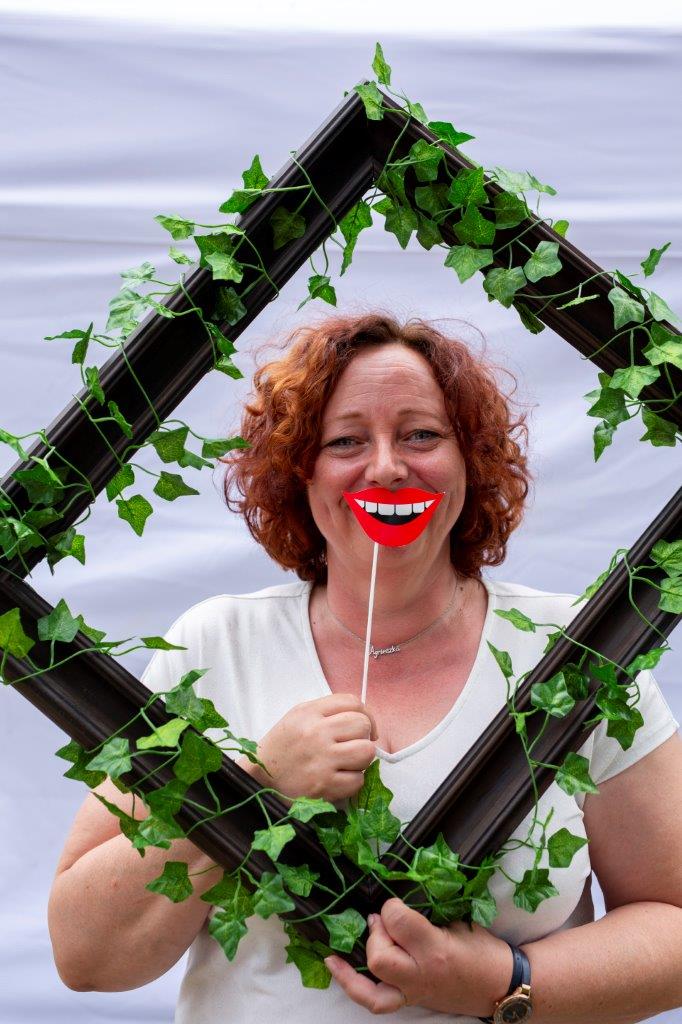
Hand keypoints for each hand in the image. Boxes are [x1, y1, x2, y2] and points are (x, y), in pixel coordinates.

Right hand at [239, 693, 377, 801]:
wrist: (258, 780)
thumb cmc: (282, 748)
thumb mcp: (297, 718)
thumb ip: (326, 712)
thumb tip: (363, 719)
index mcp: (309, 712)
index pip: (353, 702)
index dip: (366, 714)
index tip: (365, 728)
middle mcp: (316, 733)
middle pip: (362, 725)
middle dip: (363, 736)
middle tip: (351, 746)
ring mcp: (322, 760)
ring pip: (366, 751)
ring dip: (361, 759)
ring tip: (347, 762)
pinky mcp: (326, 785)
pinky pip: (358, 779)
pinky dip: (352, 781)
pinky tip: (339, 779)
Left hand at [324, 897, 511, 1015]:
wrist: (502, 986)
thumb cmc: (484, 949)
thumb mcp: (458, 920)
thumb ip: (426, 911)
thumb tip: (397, 899)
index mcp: (436, 949)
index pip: (398, 921)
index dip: (390, 907)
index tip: (395, 902)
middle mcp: (421, 974)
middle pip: (379, 956)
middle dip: (375, 932)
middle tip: (382, 920)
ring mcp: (414, 993)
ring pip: (371, 989)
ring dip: (352, 966)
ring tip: (340, 949)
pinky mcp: (411, 1002)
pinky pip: (376, 1002)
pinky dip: (353, 986)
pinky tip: (337, 968)